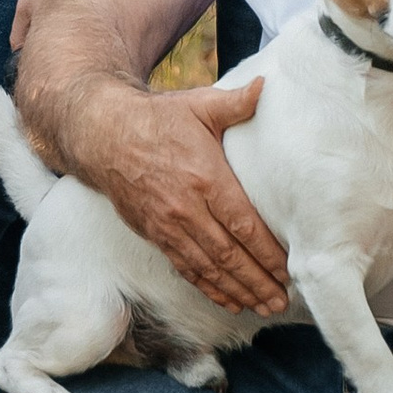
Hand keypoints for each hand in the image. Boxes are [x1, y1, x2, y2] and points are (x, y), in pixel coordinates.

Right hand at [79, 78, 285, 315]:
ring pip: (208, 267)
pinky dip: (208, 288)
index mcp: (204, 176)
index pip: (243, 223)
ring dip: (237, 290)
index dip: (267, 251)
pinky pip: (185, 268)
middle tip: (282, 300)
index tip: (290, 268)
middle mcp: (186, 207)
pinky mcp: (154, 234)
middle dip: (258, 280)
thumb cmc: (156, 118)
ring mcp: (167, 224)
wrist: (102, 134)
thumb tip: (267, 86)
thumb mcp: (197, 104)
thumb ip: (235, 102)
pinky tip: (229, 300)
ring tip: (263, 306)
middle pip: (229, 254)